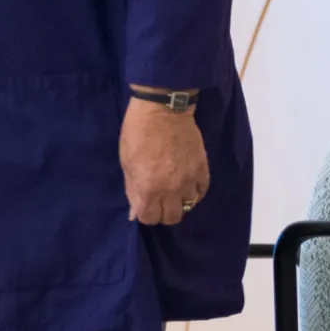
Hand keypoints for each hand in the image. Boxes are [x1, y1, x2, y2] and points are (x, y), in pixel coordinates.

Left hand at [121, 97, 209, 224]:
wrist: (163, 111)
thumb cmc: (137, 134)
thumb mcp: (127, 163)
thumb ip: (132, 190)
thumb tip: (134, 212)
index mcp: (148, 189)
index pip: (150, 218)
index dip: (145, 214)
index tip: (143, 204)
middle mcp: (171, 190)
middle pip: (172, 217)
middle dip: (162, 212)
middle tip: (158, 200)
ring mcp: (189, 180)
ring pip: (188, 206)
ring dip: (179, 202)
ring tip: (172, 191)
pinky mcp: (202, 169)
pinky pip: (202, 191)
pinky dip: (194, 192)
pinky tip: (186, 184)